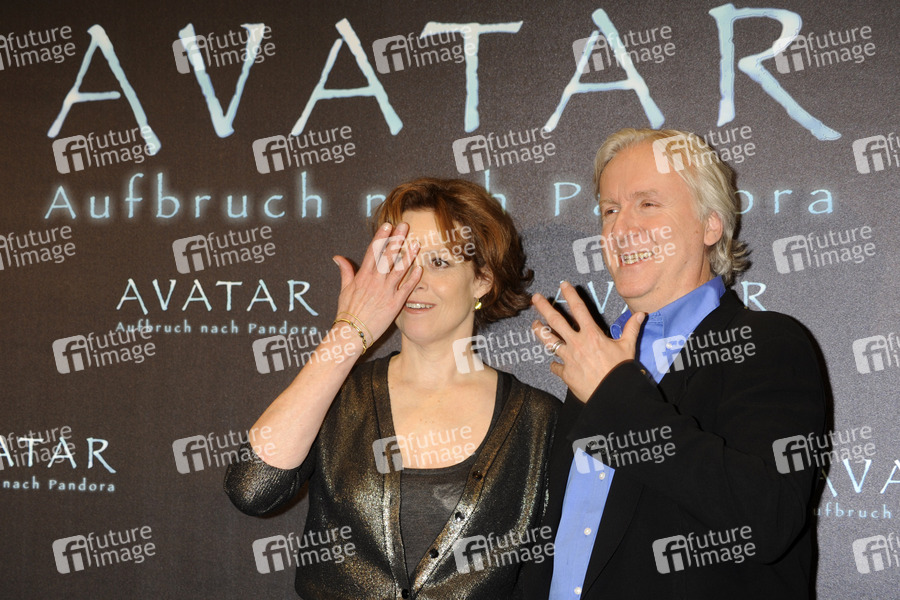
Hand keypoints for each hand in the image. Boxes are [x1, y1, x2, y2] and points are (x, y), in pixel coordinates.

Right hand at [332, 222, 421, 343]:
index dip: (381, 237)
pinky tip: (420, 268)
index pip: (372, 251)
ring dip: (408, 255)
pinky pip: (406, 288)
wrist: (352, 333)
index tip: (388, 225)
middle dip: (396, 239)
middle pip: (387, 256)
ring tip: (416, 243)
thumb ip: (345, 271)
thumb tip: (337, 257)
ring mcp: (385, 292)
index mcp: (363, 276)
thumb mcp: (344, 289)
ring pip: (399, 269)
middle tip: (405, 225)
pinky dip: (413, 278)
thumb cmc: (347, 313)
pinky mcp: (394, 304)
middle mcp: (375, 281)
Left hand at [531, 281, 644, 401]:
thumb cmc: (621, 370)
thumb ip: (631, 328)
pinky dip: (555, 365)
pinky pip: (556, 367)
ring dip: (540, 332)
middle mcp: (577, 343)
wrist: (614, 394)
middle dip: (544, 308)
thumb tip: (641, 314)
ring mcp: (569, 358)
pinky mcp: (565, 373)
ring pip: (549, 341)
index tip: (563, 285)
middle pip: (556, 321)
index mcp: (592, 335)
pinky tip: (554, 364)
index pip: (579, 309)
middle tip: (535, 298)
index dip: (570, 295)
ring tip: (534, 325)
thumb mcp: (628, 347)